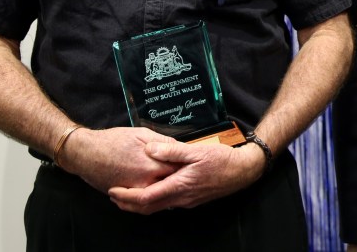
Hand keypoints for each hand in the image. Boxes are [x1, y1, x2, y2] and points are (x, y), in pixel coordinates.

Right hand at [59, 126, 180, 192]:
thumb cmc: (113, 141)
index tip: (192, 163)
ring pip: (158, 194)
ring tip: (171, 178)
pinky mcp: (126, 195)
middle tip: (185, 172)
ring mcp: (135, 192)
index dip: (186, 166)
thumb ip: (163, 142)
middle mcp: (145, 183)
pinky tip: (155, 184)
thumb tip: (180, 147)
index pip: (179, 170)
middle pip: (170, 184)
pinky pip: (144, 198)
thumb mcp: (142, 134)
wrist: (85, 153)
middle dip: (179, 178)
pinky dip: (151, 192)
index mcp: (152, 166)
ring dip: (166, 187)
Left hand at [107, 139, 265, 213]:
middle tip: (113, 196)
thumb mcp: (197, 150)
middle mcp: (181, 198)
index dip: (126, 196)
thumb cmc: (222, 159)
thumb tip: (149, 148)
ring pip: (157, 208)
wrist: (243, 171)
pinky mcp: (192, 199)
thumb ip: (172, 150)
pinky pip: (167, 204)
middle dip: (127, 204)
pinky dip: (153, 200)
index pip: (145, 198)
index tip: (113, 190)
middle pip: (147, 208)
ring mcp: (187, 201)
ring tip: (126, 194)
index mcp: (179, 186)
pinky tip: (151, 190)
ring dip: (139, 204)